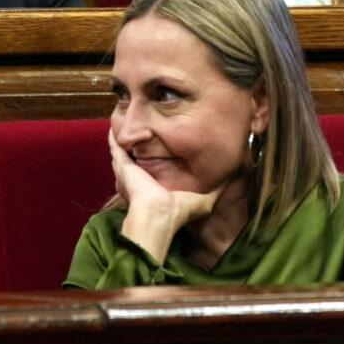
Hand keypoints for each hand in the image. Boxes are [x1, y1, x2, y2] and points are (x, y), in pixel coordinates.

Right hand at [108, 125, 218, 263]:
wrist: (158, 216)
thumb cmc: (178, 212)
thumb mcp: (202, 201)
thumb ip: (215, 191)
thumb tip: (229, 181)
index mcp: (152, 189)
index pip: (151, 171)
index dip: (153, 160)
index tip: (160, 148)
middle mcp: (138, 181)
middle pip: (134, 161)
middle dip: (135, 149)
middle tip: (139, 133)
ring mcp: (128, 173)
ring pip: (123, 154)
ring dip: (125, 142)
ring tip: (125, 128)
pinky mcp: (122, 166)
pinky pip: (116, 147)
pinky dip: (114, 138)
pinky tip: (114, 128)